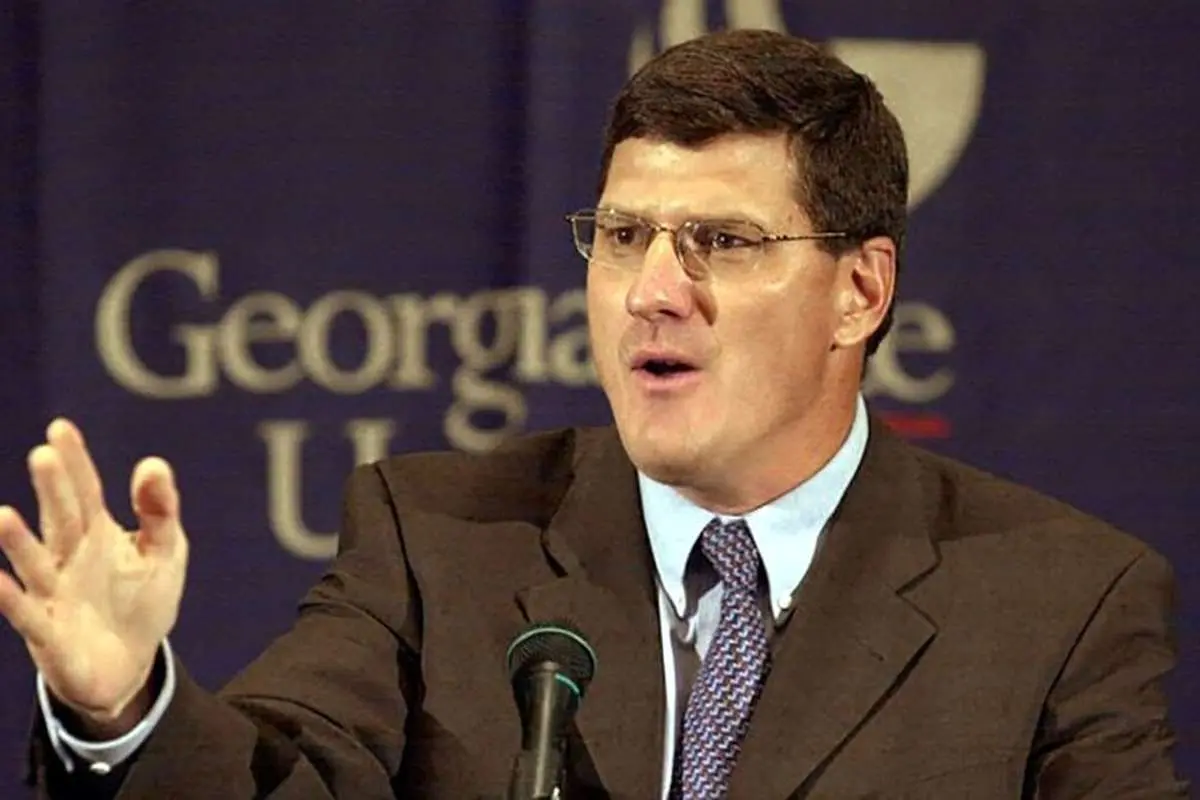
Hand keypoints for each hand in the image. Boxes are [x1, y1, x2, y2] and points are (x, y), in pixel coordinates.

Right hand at [0, 418, 187, 729]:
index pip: (84, 491)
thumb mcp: (164, 552)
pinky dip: (8, 598)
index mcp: (95, 535)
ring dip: (16, 542)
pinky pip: (25, 614)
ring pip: (32, 563)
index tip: (61, 428)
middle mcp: (67, 558)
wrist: (128, 667)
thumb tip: (153, 463)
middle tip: (42, 455)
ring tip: (0, 515)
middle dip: (52, 490)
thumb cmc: (142, 601)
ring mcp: (53, 594)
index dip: (74, 461)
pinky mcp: (48, 633)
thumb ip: (160, 511)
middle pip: (60, 518)